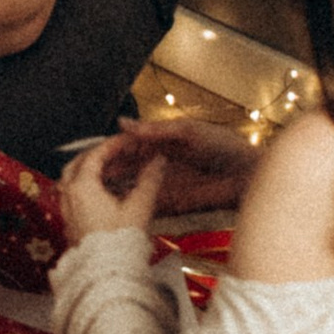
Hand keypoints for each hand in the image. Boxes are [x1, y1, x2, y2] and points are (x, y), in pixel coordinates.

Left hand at [59, 138, 165, 240]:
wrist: (107, 275)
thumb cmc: (120, 243)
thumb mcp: (139, 208)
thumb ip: (149, 181)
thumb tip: (158, 161)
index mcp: (82, 187)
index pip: (95, 155)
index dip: (113, 145)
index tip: (127, 141)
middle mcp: (69, 196)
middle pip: (77, 164)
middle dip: (95, 155)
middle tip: (114, 152)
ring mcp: (67, 211)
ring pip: (71, 181)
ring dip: (88, 171)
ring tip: (109, 171)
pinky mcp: (70, 225)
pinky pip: (73, 197)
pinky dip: (85, 187)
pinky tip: (102, 194)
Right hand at [94, 114, 257, 218]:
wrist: (248, 175)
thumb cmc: (224, 146)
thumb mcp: (188, 131)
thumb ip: (155, 129)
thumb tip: (124, 123)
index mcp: (162, 140)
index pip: (129, 144)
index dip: (111, 149)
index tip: (93, 154)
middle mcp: (160, 162)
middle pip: (127, 167)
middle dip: (107, 170)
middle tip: (85, 177)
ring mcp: (165, 183)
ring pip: (133, 186)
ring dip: (115, 190)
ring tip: (92, 195)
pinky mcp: (174, 202)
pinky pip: (148, 204)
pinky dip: (132, 207)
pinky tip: (116, 211)